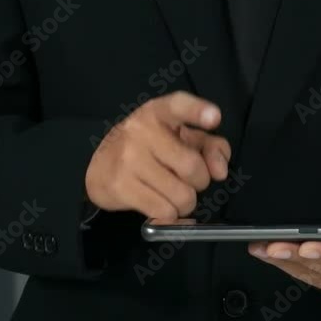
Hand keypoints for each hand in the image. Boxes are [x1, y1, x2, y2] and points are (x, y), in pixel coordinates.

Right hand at [85, 91, 230, 218]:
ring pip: (181, 195)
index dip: (198, 111)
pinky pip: (164, 212)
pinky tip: (160, 205)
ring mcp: (128, 158)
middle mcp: (141, 130)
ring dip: (185, 202)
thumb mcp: (182, 137)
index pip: (179, 106)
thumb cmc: (150, 149)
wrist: (101, 167)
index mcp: (159, 112)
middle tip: (187, 179)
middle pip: (192, 167)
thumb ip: (210, 146)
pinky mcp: (120, 185)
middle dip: (199, 181)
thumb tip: (219, 171)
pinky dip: (169, 215)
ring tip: (172, 192)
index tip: (214, 117)